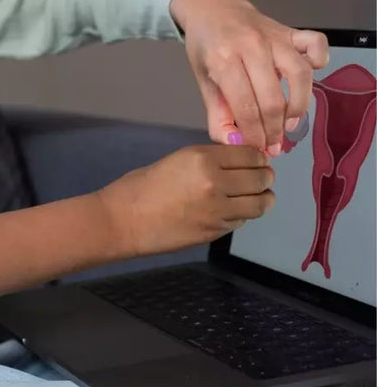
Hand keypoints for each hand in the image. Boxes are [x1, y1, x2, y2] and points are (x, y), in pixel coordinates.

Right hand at [98, 145, 274, 257]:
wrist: (122, 221)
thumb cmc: (139, 188)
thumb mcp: (176, 161)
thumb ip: (208, 162)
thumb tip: (236, 165)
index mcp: (202, 158)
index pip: (250, 155)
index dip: (257, 157)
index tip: (257, 159)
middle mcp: (216, 183)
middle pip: (260, 178)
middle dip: (264, 177)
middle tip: (262, 177)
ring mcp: (218, 210)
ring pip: (259, 203)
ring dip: (262, 198)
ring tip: (259, 195)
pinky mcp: (215, 231)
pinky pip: (242, 220)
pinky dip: (244, 214)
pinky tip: (234, 210)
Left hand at [169, 0, 328, 154]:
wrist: (212, 8)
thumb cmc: (206, 47)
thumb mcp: (203, 80)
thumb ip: (217, 113)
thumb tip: (233, 142)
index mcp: (223, 60)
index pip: (245, 107)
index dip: (254, 134)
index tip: (258, 150)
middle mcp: (251, 46)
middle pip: (272, 97)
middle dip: (274, 129)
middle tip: (273, 144)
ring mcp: (273, 36)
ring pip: (299, 75)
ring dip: (298, 106)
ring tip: (289, 124)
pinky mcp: (290, 30)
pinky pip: (315, 44)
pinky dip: (318, 61)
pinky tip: (308, 79)